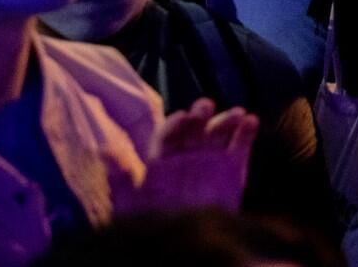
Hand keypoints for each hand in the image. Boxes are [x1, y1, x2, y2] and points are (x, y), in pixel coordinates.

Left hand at [118, 98, 258, 213]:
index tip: (182, 117)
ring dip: (226, 120)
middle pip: (194, 128)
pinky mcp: (233, 172)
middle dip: (200, 115)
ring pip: (218, 133)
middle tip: (206, 107)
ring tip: (237, 113)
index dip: (175, 124)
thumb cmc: (157, 227)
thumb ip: (121, 182)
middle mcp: (187, 158)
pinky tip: (250, 121)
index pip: (168, 135)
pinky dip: (246, 132)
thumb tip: (107, 154)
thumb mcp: (131, 208)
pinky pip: (240, 147)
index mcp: (162, 163)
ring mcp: (211, 163)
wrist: (187, 249)